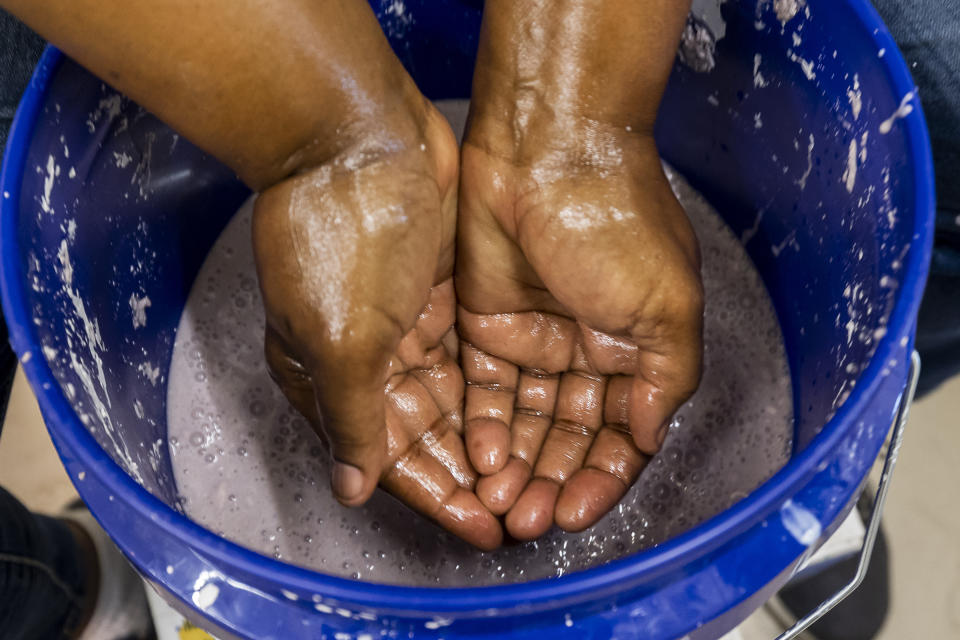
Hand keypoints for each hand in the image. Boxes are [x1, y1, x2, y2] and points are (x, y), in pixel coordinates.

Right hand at [253, 104, 501, 549]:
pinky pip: (469, 362)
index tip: (480, 525)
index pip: (382, 457)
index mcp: (323, 378)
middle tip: (516, 511)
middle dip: (466, 476)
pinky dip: (492, 394)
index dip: (433, 494)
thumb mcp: (341, 339)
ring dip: (484, 441)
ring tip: (530, 476)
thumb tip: (352, 489)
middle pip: (422, 438)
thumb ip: (354, 416)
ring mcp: (403, 328)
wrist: (360, 138)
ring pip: (450, 404)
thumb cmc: (336, 237)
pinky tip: (522, 421)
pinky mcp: (438, 298)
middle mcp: (362, 360)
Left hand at [456, 130, 702, 540]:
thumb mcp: (667, 306)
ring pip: (525, 424)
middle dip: (552, 483)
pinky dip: (486, 428)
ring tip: (502, 505)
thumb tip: (648, 436)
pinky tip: (484, 459)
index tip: (577, 514)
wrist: (547, 153)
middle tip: (530, 521)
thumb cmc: (617, 219)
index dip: (601, 480)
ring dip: (516, 467)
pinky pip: (486, 391)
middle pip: (568, 438)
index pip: (620, 436)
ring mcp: (536, 341)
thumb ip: (666, 378)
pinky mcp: (488, 325)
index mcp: (639, 351)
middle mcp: (587, 353)